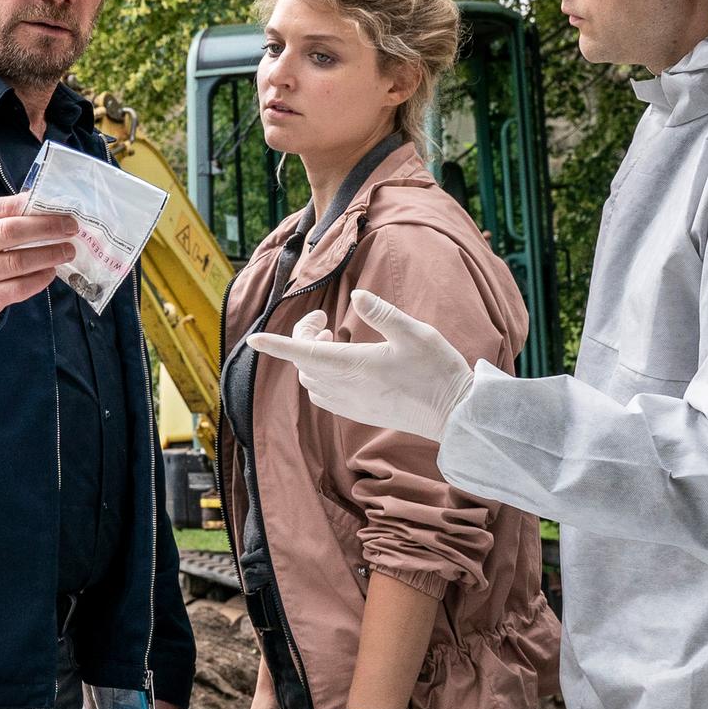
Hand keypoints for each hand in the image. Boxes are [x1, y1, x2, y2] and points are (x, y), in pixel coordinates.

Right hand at [0, 195, 77, 321]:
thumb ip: (10, 214)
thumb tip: (51, 206)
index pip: (5, 208)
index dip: (37, 209)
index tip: (63, 212)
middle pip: (10, 232)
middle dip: (46, 229)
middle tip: (71, 229)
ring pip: (17, 262)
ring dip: (48, 255)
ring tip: (67, 251)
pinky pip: (18, 288)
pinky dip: (39, 280)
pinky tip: (51, 272)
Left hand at [247, 290, 472, 441]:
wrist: (452, 413)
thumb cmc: (437, 370)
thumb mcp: (416, 333)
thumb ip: (382, 313)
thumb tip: (355, 295)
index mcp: (354, 365)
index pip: (304, 352)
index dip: (276, 345)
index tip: (254, 339)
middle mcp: (345, 387)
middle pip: (304, 362)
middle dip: (304, 337)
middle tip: (326, 319)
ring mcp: (349, 404)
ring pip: (311, 380)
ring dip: (312, 357)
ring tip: (334, 338)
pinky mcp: (356, 413)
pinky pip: (323, 395)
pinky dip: (321, 375)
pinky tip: (342, 364)